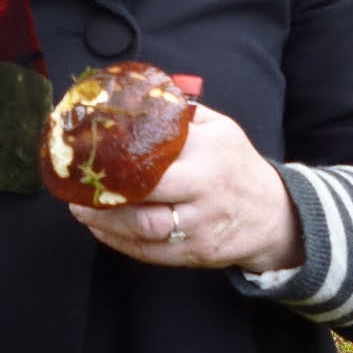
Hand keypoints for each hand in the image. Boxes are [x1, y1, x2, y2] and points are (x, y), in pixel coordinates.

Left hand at [69, 104, 303, 273]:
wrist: (275, 215)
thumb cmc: (236, 164)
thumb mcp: (220, 128)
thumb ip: (182, 115)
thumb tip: (134, 98)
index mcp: (209, 152)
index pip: (157, 151)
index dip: (118, 153)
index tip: (90, 149)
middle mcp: (205, 189)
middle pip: (145, 193)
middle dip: (103, 191)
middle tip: (76, 184)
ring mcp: (201, 227)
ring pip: (143, 228)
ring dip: (104, 220)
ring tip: (79, 209)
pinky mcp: (196, 255)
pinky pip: (150, 253)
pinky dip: (119, 243)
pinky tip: (101, 229)